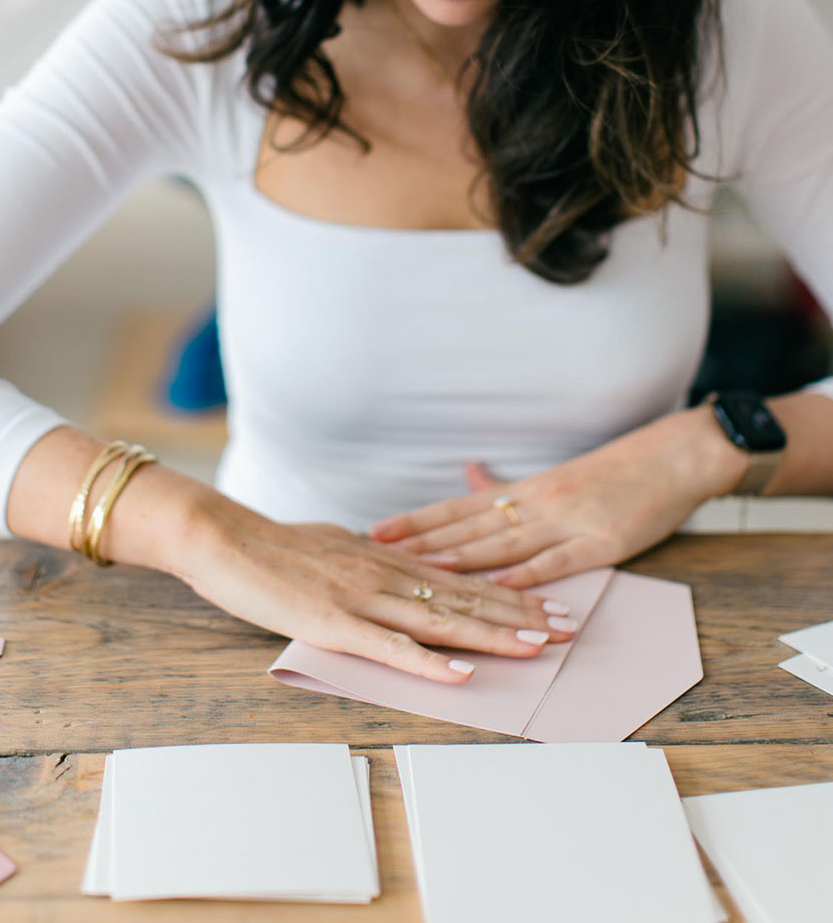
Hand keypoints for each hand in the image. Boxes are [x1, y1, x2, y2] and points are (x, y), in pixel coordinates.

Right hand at [176, 498, 578, 683]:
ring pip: (438, 619)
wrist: (225, 538)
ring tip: (535, 647)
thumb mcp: (332, 542)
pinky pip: (389, 646)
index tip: (545, 603)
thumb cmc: (273, 545)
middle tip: (565, 628)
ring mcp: (362, 597)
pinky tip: (459, 674)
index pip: (458, 577)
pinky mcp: (333, 623)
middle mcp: (384, 573)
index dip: (505, 592)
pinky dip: (426, 662)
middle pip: (462, 596)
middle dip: (517, 614)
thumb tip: (388, 559)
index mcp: (384, 557)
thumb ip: (366, 556)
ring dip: (490, 634)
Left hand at [367, 406, 747, 588]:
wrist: (670, 459)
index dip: (416, 520)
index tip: (377, 529)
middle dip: (421, 540)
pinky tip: (497, 586)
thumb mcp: (550, 477)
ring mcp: (565, 523)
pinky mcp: (599, 542)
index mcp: (522, 492)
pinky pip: (555, 561)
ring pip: (503, 544)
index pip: (456, 509)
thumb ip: (506, 485)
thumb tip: (468, 474)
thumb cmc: (610, 471)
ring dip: (460, 557)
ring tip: (421, 567)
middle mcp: (534, 505)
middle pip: (468, 527)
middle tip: (378, 549)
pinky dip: (525, 575)